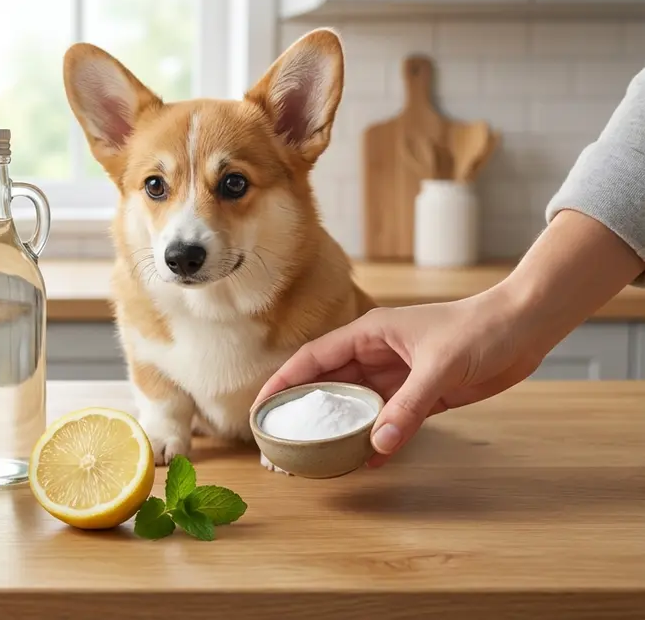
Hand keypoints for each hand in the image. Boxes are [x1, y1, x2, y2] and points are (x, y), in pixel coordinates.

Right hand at [255, 289, 544, 466]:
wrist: (526, 327)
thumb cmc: (480, 329)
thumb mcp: (440, 366)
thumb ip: (408, 406)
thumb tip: (377, 445)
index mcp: (368, 334)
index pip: (312, 359)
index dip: (283, 382)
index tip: (261, 408)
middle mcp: (376, 354)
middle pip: (327, 384)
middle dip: (303, 411)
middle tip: (281, 442)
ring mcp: (397, 375)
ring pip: (356, 404)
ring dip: (338, 428)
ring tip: (315, 456)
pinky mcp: (421, 393)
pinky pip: (388, 419)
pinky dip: (376, 439)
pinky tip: (366, 460)